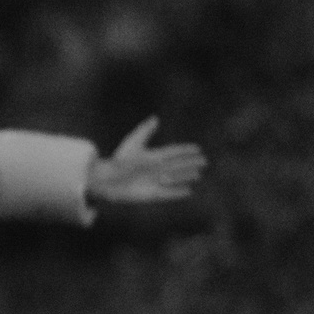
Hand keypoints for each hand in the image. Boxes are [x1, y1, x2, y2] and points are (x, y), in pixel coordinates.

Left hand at [89, 117, 204, 203]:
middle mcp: (156, 169)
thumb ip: (145, 132)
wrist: (109, 180)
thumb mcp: (133, 144)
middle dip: (190, 163)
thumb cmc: (119, 161)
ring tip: (198, 174)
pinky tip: (189, 191)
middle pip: (178, 165)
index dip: (185, 151)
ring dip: (187, 176)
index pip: (173, 152)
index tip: (197, 148)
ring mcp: (155, 182)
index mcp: (153, 157)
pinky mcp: (152, 194)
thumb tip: (156, 118)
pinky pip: (169, 193)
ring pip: (176, 178)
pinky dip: (178, 192)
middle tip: (204, 161)